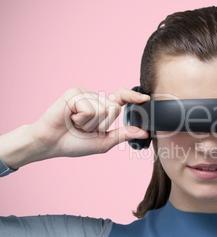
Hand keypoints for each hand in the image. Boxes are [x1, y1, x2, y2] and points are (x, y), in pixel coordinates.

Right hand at [30, 87, 149, 158]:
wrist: (51, 144)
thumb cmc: (75, 143)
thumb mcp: (104, 142)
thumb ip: (123, 135)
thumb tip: (144, 132)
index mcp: (103, 108)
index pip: (121, 99)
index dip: (133, 97)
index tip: (146, 99)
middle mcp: (95, 98)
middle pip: (114, 109)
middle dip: (101, 125)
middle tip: (84, 128)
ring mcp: (85, 94)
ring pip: (103, 109)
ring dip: (90, 124)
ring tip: (75, 123)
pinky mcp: (74, 93)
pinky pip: (90, 108)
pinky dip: (81, 119)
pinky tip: (70, 118)